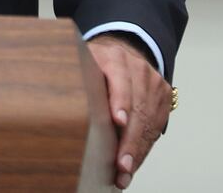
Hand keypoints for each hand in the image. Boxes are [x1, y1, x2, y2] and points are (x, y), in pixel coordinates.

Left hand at [87, 33, 172, 189]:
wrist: (124, 49)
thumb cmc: (99, 62)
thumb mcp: (85, 61)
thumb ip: (79, 77)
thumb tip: (59, 103)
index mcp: (115, 57)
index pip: (120, 79)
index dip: (120, 100)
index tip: (118, 121)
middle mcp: (138, 68)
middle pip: (138, 107)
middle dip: (130, 140)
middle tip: (121, 164)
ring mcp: (154, 83)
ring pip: (149, 122)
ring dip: (137, 151)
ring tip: (124, 172)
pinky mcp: (163, 97)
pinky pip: (156, 127)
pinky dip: (144, 147)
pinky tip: (134, 163)